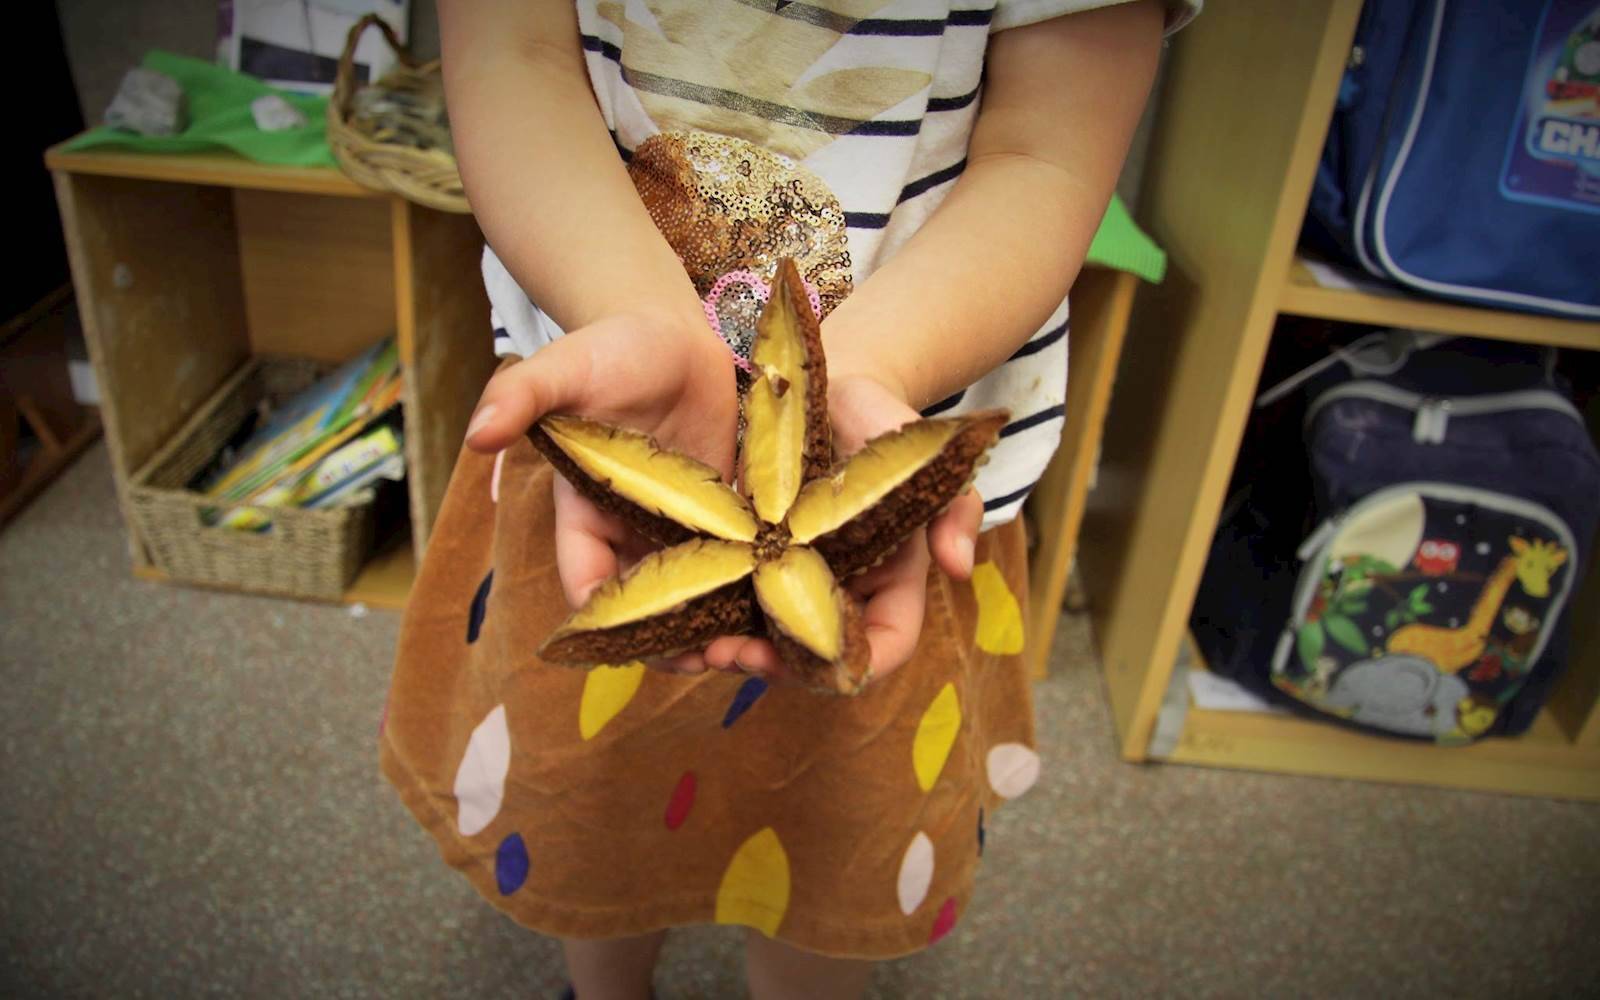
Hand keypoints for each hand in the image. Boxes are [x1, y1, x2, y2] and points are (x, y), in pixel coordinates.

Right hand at [465, 311, 741, 674]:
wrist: (678, 328)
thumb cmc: (614, 348)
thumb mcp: (566, 367)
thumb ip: (523, 397)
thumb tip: (476, 433)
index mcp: (587, 513)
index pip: (588, 584)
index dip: (608, 621)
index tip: (638, 646)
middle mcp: (634, 532)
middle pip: (647, 609)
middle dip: (674, 641)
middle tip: (710, 661)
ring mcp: (687, 529)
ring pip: (700, 598)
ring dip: (722, 627)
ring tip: (754, 648)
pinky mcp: (733, 517)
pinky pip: (745, 566)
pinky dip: (762, 590)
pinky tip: (794, 605)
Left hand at [704, 373, 983, 684]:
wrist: (816, 388)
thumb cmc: (872, 415)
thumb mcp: (915, 449)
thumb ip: (950, 502)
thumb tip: (959, 568)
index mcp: (889, 578)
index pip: (884, 646)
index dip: (851, 666)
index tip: (806, 659)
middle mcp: (838, 592)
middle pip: (814, 658)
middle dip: (776, 667)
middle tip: (729, 653)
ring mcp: (788, 583)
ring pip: (766, 642)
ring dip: (733, 651)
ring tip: (697, 644)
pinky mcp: (745, 565)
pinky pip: (727, 607)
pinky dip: (704, 618)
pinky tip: (674, 612)